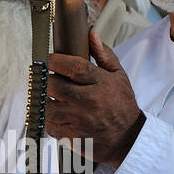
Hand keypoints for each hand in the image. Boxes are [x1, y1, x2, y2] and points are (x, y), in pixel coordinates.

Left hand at [46, 31, 144, 167]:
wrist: (128, 138)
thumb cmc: (122, 105)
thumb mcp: (119, 76)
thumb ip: (105, 55)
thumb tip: (91, 35)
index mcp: (101, 83)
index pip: (73, 67)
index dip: (56, 61)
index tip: (49, 59)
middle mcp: (90, 102)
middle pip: (55, 86)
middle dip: (46, 80)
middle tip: (45, 79)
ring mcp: (81, 121)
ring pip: (49, 108)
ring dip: (44, 101)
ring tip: (49, 97)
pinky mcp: (74, 137)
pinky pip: (51, 126)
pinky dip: (48, 120)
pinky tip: (54, 114)